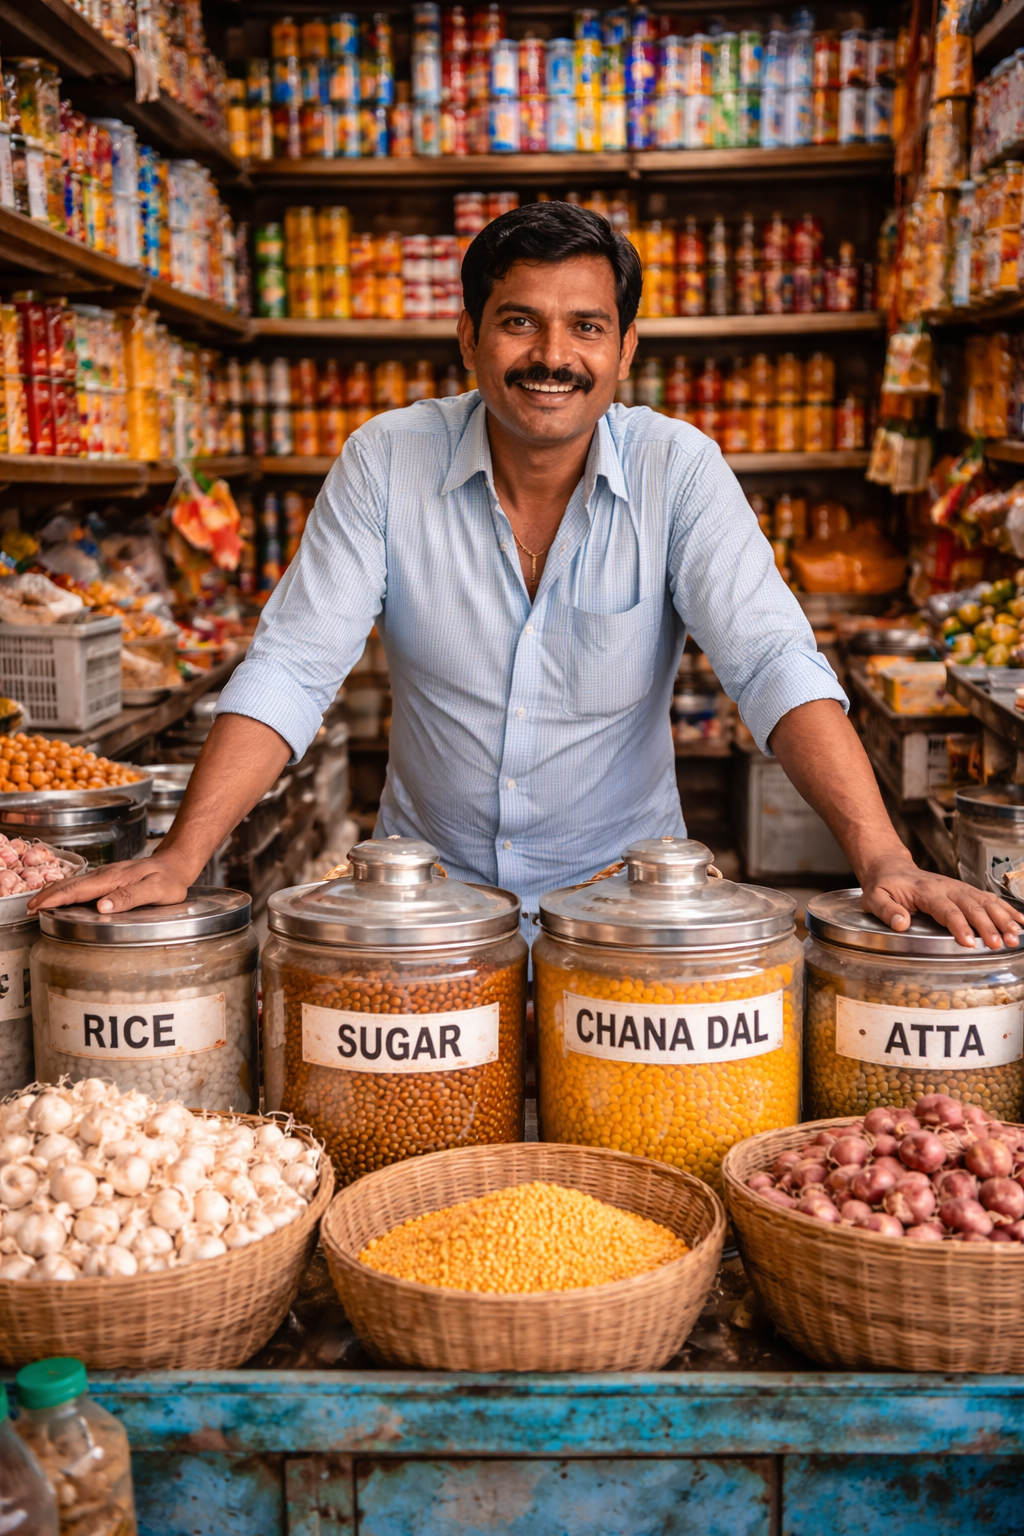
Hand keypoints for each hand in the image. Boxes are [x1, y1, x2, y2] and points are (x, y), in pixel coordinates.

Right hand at [27, 848, 192, 915]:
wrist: (177, 863)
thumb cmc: (170, 879)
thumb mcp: (156, 890)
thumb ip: (130, 897)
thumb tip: (102, 906)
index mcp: (114, 878)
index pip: (79, 889)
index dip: (57, 898)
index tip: (39, 907)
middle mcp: (107, 874)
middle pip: (72, 884)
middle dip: (48, 895)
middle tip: (29, 908)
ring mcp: (107, 875)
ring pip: (75, 882)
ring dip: (54, 891)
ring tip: (38, 902)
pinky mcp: (109, 877)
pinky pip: (83, 883)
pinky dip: (67, 888)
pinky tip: (62, 894)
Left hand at [860, 858, 1021, 949]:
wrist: (891, 868)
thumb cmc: (884, 886)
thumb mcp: (874, 898)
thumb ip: (886, 910)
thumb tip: (901, 923)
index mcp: (925, 891)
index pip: (946, 909)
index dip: (959, 925)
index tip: (969, 942)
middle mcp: (946, 887)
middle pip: (971, 906)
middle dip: (987, 925)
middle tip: (998, 943)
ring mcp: (958, 888)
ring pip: (985, 901)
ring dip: (1002, 918)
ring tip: (1014, 936)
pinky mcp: (965, 890)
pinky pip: (989, 898)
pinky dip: (1006, 909)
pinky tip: (1020, 922)